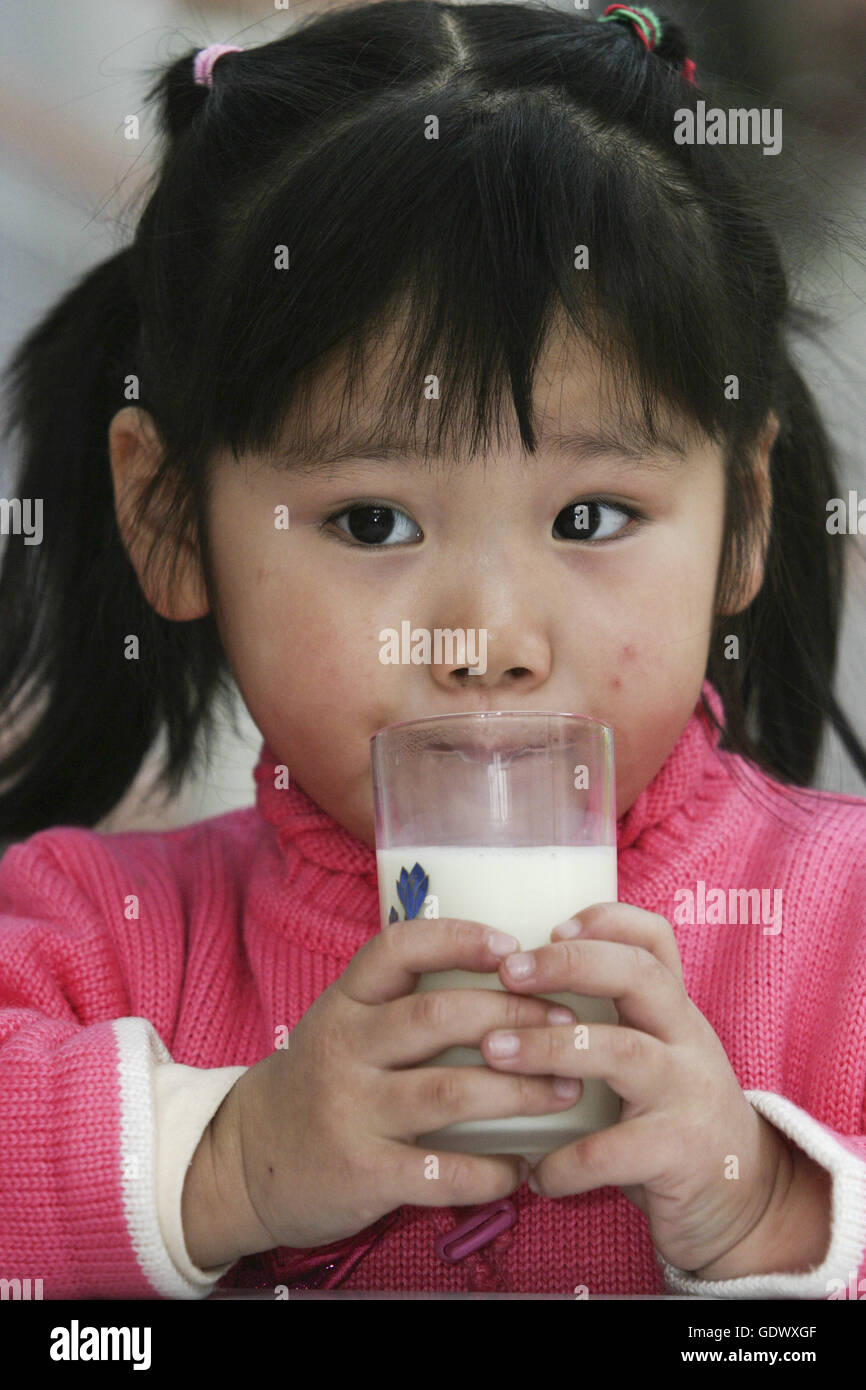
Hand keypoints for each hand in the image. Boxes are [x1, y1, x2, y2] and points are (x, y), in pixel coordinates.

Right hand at [223, 918, 587, 1254]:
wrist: (247, 1161)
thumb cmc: (321, 1081)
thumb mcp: (344, 1023)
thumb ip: (402, 999)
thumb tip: (508, 971)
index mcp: (344, 1004)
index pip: (398, 949)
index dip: (459, 939)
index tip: (514, 946)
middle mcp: (344, 1049)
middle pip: (439, 1017)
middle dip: (516, 1015)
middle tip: (571, 1023)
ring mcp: (350, 1112)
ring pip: (450, 1093)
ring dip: (521, 1091)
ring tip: (568, 1089)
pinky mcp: (361, 1175)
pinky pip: (439, 1172)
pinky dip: (489, 1171)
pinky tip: (521, 1167)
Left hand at [480, 902, 786, 1273]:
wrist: (745, 1200)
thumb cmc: (673, 1118)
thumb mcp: (657, 1056)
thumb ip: (611, 1022)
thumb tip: (509, 991)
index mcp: (674, 1011)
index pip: (655, 941)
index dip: (607, 921)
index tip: (551, 927)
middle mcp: (687, 1041)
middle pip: (639, 976)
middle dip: (569, 965)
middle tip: (508, 973)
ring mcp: (688, 1094)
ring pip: (621, 1051)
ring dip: (549, 1047)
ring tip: (493, 1053)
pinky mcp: (681, 1154)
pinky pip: (613, 1150)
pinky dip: (565, 1161)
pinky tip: (536, 1172)